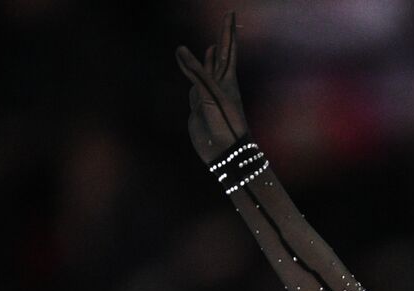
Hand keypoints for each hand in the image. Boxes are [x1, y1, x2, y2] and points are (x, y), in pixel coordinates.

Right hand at [175, 11, 250, 164]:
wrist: (224, 154)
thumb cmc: (223, 125)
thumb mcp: (209, 95)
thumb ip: (196, 72)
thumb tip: (181, 49)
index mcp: (228, 81)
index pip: (228, 49)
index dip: (228, 31)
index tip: (232, 13)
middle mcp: (221, 85)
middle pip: (223, 56)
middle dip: (225, 37)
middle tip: (229, 19)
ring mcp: (210, 95)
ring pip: (210, 71)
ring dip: (212, 58)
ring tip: (214, 46)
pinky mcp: (199, 105)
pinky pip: (196, 85)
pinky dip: (196, 74)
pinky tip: (197, 72)